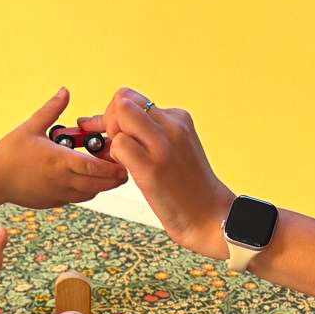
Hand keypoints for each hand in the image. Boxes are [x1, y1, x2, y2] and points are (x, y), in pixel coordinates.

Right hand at [0, 89, 128, 207]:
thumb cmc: (9, 152)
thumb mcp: (30, 127)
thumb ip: (51, 109)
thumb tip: (65, 90)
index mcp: (59, 161)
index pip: (94, 167)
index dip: (112, 166)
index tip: (123, 159)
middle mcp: (62, 181)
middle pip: (98, 184)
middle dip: (114, 177)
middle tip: (124, 166)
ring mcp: (58, 194)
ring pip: (90, 194)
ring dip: (101, 184)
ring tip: (106, 171)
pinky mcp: (53, 202)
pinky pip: (77, 198)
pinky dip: (86, 190)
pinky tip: (86, 178)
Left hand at [78, 88, 232, 257]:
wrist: (208, 215)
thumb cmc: (186, 185)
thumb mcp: (175, 147)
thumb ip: (149, 131)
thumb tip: (106, 121)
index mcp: (178, 118)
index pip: (133, 98)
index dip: (115, 113)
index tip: (110, 132)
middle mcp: (172, 125)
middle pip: (123, 100)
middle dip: (109, 119)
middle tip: (115, 145)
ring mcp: (163, 146)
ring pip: (120, 116)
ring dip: (112, 137)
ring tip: (123, 159)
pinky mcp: (152, 168)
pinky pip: (118, 145)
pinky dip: (114, 157)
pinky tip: (127, 172)